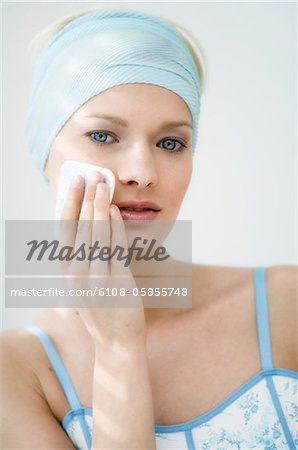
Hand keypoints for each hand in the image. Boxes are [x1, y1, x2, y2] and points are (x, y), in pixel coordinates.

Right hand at [56, 171, 146, 347]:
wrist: (115, 341)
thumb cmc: (99, 307)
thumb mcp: (80, 283)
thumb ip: (78, 256)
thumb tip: (84, 220)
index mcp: (64, 271)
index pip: (63, 230)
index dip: (68, 203)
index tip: (72, 181)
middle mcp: (75, 273)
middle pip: (80, 226)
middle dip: (86, 197)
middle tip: (91, 174)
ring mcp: (96, 278)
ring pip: (97, 233)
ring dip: (101, 206)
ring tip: (104, 185)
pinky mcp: (117, 282)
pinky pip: (116, 248)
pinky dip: (116, 226)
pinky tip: (116, 211)